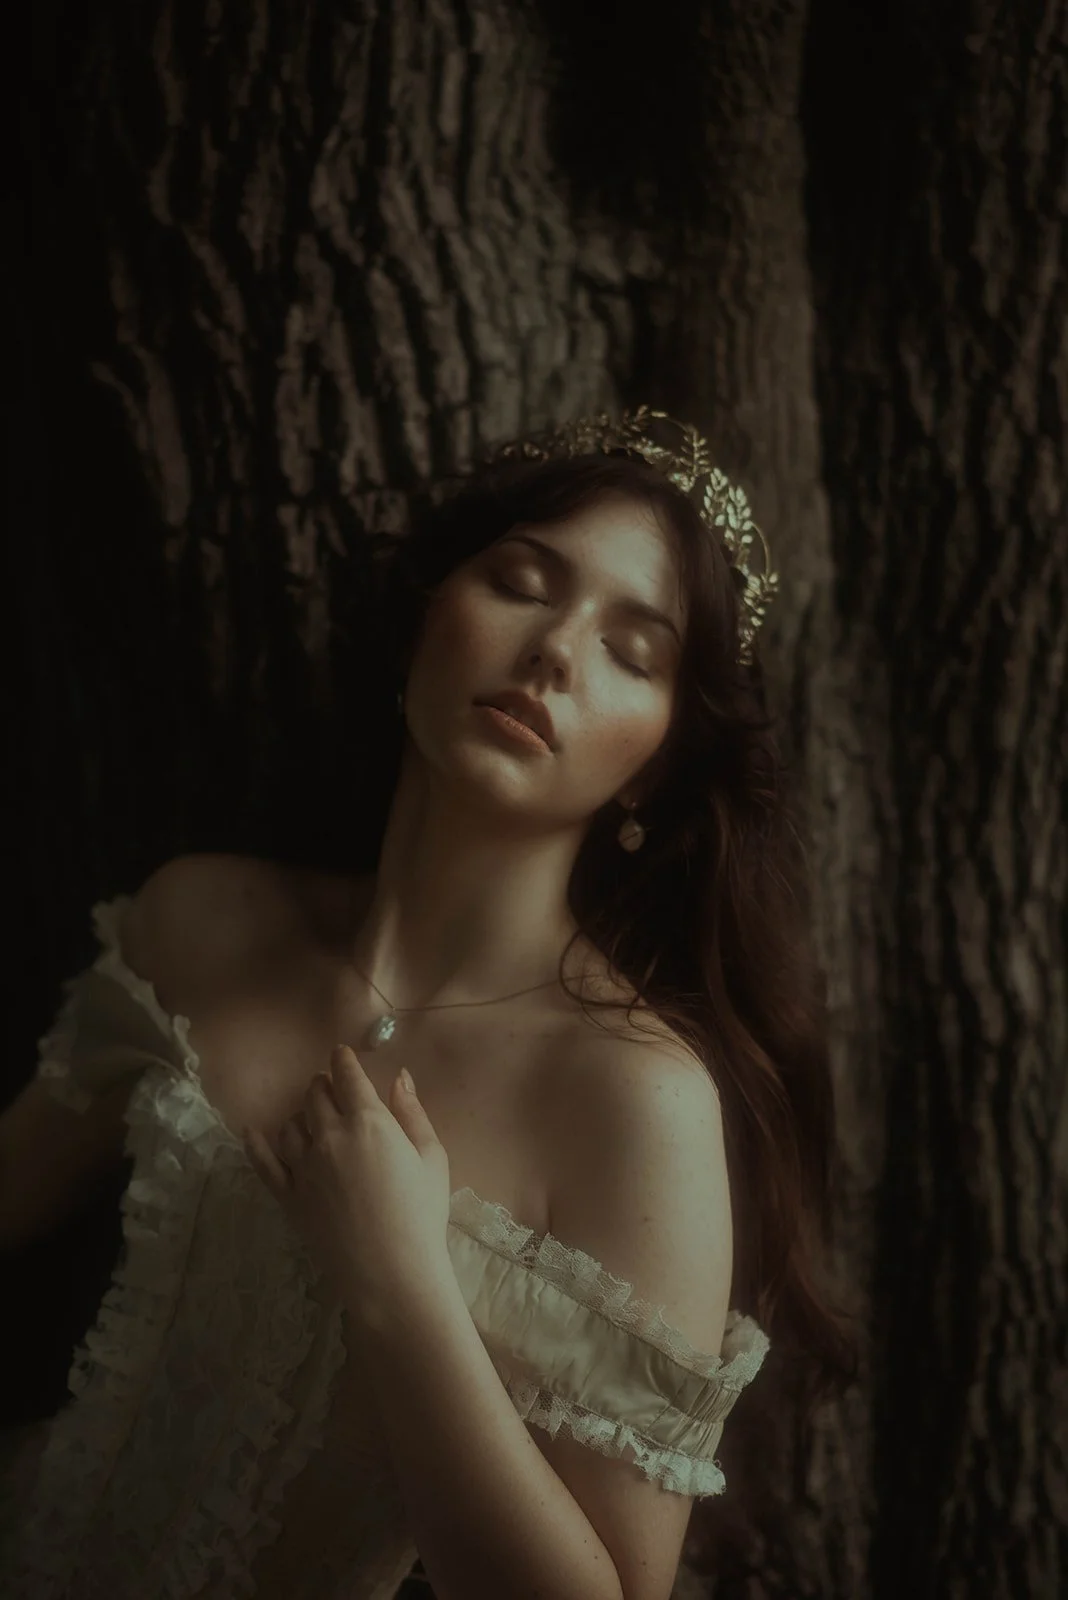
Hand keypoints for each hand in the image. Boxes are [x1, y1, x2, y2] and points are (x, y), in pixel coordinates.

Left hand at [243, 1045, 454, 1323]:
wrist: (392, 1274)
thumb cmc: (422, 1215)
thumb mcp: (433, 1158)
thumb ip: (413, 1113)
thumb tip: (400, 1077)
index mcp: (369, 1122)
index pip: (347, 1076)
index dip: (343, 1061)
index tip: (342, 1055)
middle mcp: (330, 1136)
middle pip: (315, 1095)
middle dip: (324, 1086)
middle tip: (333, 1091)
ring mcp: (303, 1167)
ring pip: (291, 1125)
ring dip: (302, 1114)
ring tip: (312, 1119)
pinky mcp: (288, 1197)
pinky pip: (263, 1162)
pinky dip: (256, 1143)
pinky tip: (252, 1132)